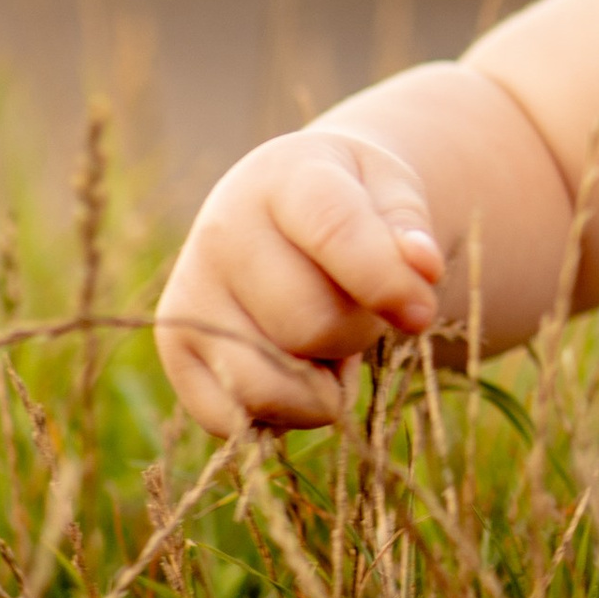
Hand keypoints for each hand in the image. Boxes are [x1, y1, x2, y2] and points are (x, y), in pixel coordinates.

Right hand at [154, 129, 447, 436]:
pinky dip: (284, 413)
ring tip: (327, 337)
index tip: (423, 314)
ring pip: (274, 382)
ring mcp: (188, 295)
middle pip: (313, 324)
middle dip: (358, 332)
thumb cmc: (353, 202)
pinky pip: (238, 419)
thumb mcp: (392, 191)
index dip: (385, 282)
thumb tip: (423, 269)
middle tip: (359, 308)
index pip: (335, 232)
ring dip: (323, 383)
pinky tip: (297, 368)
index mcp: (283, 177)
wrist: (286, 210)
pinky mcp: (175, 352)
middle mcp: (221, 232)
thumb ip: (409, 228)